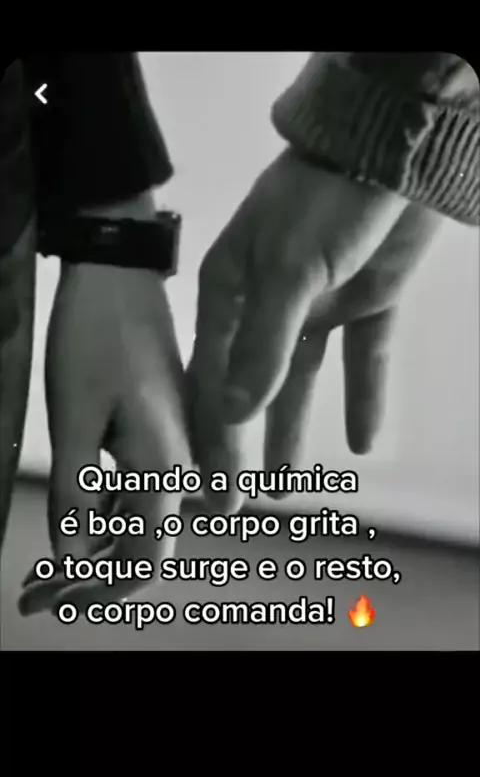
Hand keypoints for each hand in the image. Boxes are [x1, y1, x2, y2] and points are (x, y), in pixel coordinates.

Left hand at [19, 260, 191, 615]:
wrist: (121, 276)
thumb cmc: (95, 340)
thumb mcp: (72, 420)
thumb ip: (77, 495)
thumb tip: (72, 556)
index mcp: (166, 467)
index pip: (143, 560)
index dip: (98, 591)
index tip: (51, 602)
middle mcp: (185, 464)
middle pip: (143, 544)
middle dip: (89, 575)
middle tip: (35, 589)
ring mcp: (182, 446)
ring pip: (142, 518)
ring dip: (95, 544)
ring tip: (44, 561)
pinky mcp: (170, 428)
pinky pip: (143, 487)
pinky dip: (107, 508)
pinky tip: (78, 509)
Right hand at [188, 149, 439, 512]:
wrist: (391, 151)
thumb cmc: (322, 203)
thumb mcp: (286, 273)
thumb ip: (261, 346)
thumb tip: (232, 414)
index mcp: (231, 290)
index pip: (213, 374)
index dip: (211, 431)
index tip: (209, 485)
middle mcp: (269, 303)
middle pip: (254, 385)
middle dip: (246, 441)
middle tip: (243, 499)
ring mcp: (319, 304)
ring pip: (303, 381)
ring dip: (294, 430)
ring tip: (286, 482)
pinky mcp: (366, 302)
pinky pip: (363, 360)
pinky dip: (362, 398)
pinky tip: (360, 441)